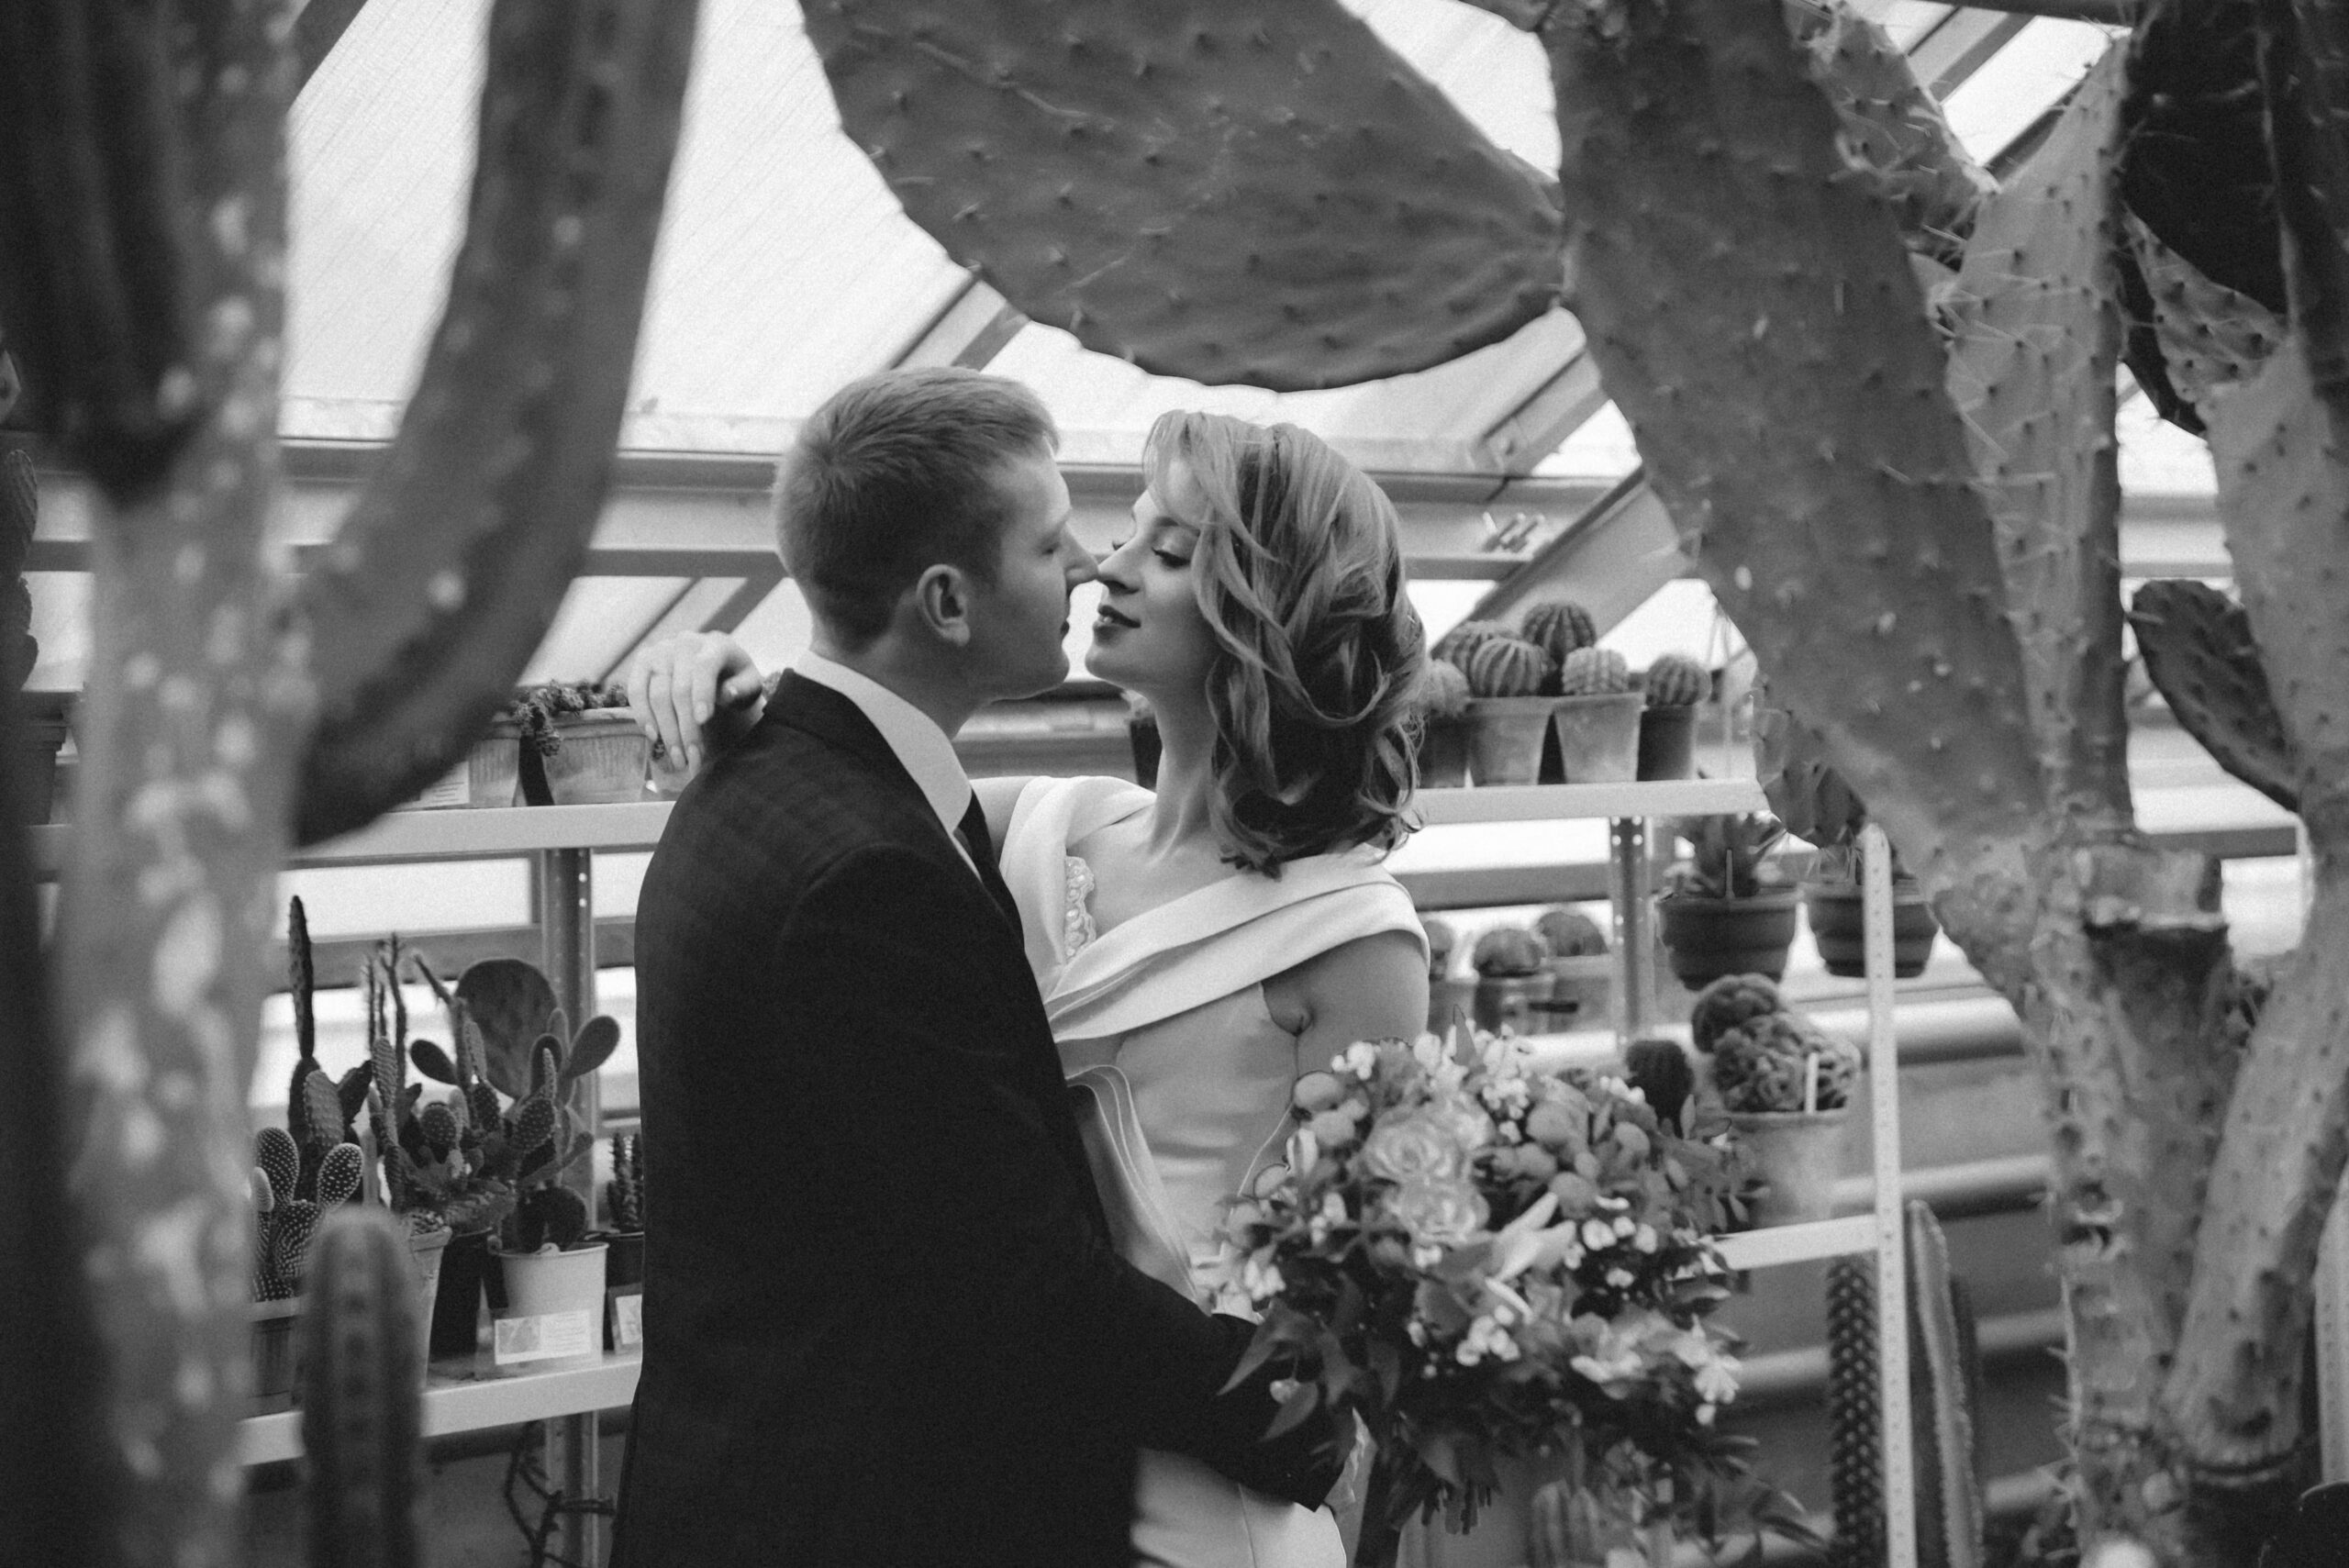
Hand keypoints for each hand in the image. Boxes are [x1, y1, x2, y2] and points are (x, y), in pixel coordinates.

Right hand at [625, 632, 764, 778]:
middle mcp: (685, 642)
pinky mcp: (643, 661)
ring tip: (677, 756)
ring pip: (656, 694)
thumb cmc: (735, 679)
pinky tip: (654, 736)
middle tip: (692, 756)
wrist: (713, 666)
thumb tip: (728, 693)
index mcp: (716, 644)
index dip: (702, 694)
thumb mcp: (750, 684)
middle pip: (679, 689)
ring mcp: (660, 650)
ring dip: (666, 729)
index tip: (703, 721)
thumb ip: (744, 688)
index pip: (704, 667)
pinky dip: (643, 716)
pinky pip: (636, 691)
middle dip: (685, 727)